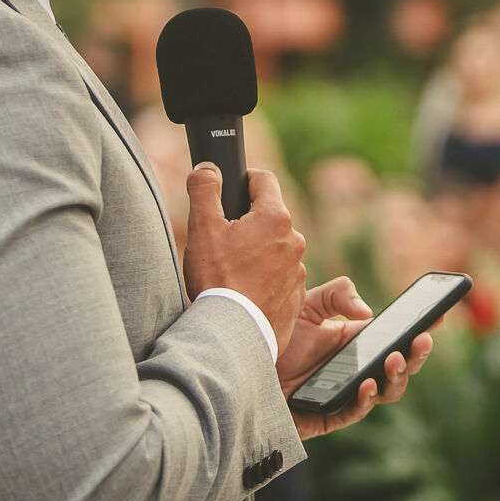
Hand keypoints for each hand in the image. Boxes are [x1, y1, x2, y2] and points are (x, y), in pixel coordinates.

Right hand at [183, 166, 306, 351]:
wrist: (233, 332)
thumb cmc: (217, 279)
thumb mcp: (202, 228)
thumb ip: (204, 189)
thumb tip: (208, 168)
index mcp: (274, 218)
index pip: (264, 179)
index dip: (245, 179)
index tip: (232, 189)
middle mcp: (294, 240)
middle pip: (270, 215)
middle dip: (248, 220)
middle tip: (223, 237)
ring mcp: (297, 269)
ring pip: (275, 246)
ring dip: (258, 250)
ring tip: (232, 269)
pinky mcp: (296, 294)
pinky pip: (280, 274)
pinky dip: (265, 276)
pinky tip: (244, 288)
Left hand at [279, 276, 432, 440]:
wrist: (239, 361)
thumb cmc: (274, 333)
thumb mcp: (307, 302)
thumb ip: (339, 293)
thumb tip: (367, 314)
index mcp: (358, 343)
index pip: (398, 338)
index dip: (421, 328)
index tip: (439, 316)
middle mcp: (357, 369)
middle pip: (400, 368)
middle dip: (417, 355)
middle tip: (421, 340)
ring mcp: (345, 393)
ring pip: (386, 392)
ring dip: (397, 377)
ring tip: (393, 359)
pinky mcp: (327, 415)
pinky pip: (353, 412)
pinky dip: (364, 399)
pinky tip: (367, 384)